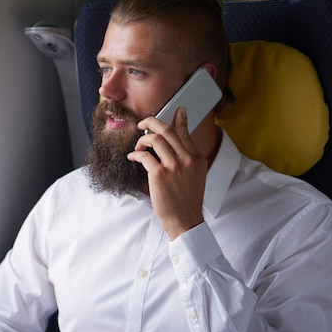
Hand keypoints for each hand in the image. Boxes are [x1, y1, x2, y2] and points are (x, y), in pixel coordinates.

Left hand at [127, 108, 206, 239]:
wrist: (185, 220)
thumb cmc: (187, 200)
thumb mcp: (195, 176)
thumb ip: (187, 159)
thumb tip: (177, 146)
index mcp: (198, 158)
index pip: (185, 132)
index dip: (178, 119)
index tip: (176, 110)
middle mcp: (187, 159)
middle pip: (167, 130)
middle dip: (151, 122)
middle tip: (142, 124)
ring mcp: (174, 166)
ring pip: (154, 139)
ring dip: (142, 140)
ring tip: (137, 148)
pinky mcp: (159, 174)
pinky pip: (144, 156)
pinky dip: (135, 155)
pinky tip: (133, 158)